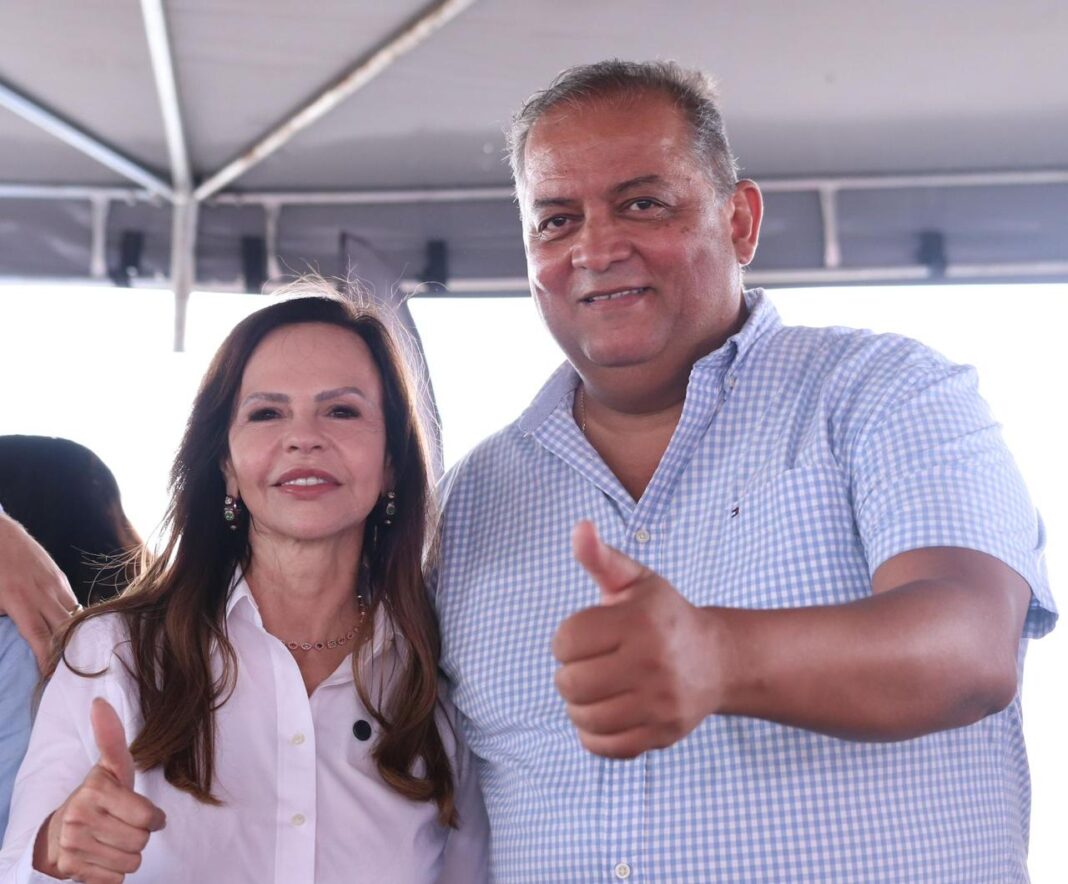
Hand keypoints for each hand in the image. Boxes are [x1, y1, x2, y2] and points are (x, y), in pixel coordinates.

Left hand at [0, 513, 78, 669]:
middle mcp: (43, 594)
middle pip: (64, 628)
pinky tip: (72, 627)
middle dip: (69, 652)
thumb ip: (3, 617)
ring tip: (77, 654)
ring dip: (75, 635)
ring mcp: (54, 583)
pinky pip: (72, 601)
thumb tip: (11, 638)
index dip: (49, 659)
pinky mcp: (59, 576)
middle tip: (70, 672)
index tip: (52, 677)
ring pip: (73, 615)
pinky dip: (74, 617)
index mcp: (20, 601)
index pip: (41, 637)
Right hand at [33, 698, 165, 882]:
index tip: (145, 814)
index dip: (153, 819)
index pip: (148, 817)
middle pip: (141, 842)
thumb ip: (112, 739)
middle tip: (122, 826)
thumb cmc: (98, 798)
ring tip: (112, 841)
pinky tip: (101, 857)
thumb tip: (99, 702)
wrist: (57, 834)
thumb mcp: (110, 768)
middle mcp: (80, 816)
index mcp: (96, 789)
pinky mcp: (71, 870)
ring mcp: (73, 845)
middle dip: (139, 836)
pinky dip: (113, 873)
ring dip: (127, 856)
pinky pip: (115, 880)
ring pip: (130, 863)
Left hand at [552, 521, 719, 757]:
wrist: (717, 659)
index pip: (566, 640)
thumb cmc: (662, 615)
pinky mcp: (663, 734)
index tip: (585, 635)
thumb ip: (600, 557)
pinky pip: (606, 746)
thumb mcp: (635, 581)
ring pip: (585, 718)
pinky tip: (605, 713)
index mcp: (640, 621)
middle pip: (571, 683)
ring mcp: (660, 702)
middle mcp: (653, 662)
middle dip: (569, 674)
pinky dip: (594, 735)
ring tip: (593, 690)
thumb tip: (579, 528)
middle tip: (587, 665)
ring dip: (578, 706)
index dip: (566, 639)